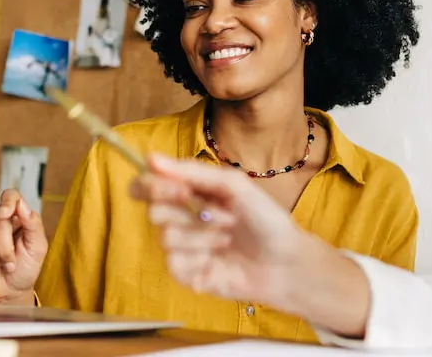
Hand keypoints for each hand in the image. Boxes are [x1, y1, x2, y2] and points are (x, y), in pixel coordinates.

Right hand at [0, 189, 47, 302]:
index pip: (11, 196)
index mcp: (18, 216)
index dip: (7, 202)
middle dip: (5, 245)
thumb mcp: (38, 247)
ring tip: (1, 263)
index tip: (5, 214)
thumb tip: (22, 205)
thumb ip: (33, 224)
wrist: (9, 291)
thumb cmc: (26, 268)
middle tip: (11, 261)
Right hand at [129, 154, 313, 307]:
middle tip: (222, 214)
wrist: (285, 260)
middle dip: (189, 211)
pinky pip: (174, 262)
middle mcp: (179, 218)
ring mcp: (181, 248)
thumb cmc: (264, 219)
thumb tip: (150, 158)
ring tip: (229, 236)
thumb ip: (191, 171)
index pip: (146, 185)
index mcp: (188, 193)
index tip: (182, 191)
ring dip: (203, 234)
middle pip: (153, 211)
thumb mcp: (233, 185)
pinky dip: (201, 255)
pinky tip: (220, 256)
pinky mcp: (185, 273)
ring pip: (166, 237)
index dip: (153, 185)